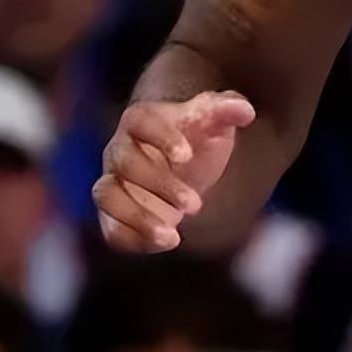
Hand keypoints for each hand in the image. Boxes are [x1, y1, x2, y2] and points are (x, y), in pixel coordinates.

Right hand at [92, 91, 255, 252]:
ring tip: (172, 234)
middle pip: (126, 163)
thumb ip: (228, 110)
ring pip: (107, 195)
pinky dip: (133, 238)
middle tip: (196, 204)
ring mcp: (112, 182)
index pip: (140, 120)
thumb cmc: (199, 137)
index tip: (186, 156)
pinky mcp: (114, 214)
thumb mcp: (216, 121)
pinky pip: (110, 228)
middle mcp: (119, 149)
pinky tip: (167, 242)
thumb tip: (245, 110)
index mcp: (141, 119)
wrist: (190, 167)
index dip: (160, 138)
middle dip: (161, 185)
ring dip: (138, 216)